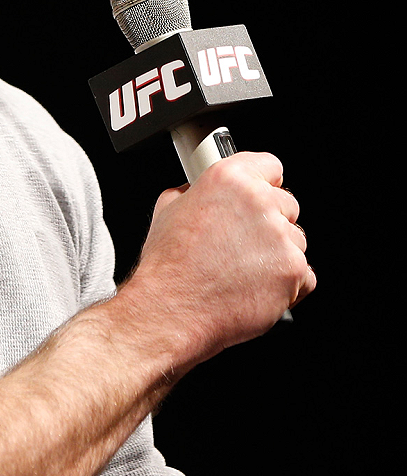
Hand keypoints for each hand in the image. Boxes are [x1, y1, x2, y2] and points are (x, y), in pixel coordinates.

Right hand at [124, 151, 314, 369]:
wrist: (173, 309)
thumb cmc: (168, 266)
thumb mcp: (168, 209)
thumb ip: (192, 191)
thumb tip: (196, 190)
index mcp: (229, 178)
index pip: (270, 166)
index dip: (264, 182)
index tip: (261, 193)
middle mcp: (259, 202)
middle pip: (287, 203)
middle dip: (271, 222)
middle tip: (244, 243)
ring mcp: (280, 237)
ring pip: (297, 239)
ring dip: (279, 253)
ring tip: (245, 270)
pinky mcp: (293, 271)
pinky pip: (305, 274)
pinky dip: (288, 283)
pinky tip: (258, 287)